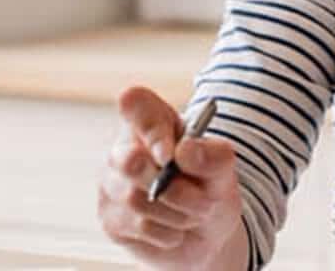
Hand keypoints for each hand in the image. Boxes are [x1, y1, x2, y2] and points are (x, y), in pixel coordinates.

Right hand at [97, 86, 246, 270]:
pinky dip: (168, 232)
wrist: (206, 233)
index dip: (151, 128)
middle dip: (174, 188)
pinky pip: (138, 226)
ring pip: (134, 199)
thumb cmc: (210, 187)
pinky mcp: (111, 218)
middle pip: (128, 160)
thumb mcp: (223, 169)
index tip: (171, 156)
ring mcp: (112, 184)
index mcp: (154, 120)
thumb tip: (184, 151)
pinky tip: (176, 228)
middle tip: (204, 199)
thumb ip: (212, 155)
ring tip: (195, 213)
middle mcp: (124, 148)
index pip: (135, 102)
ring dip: (178, 212)